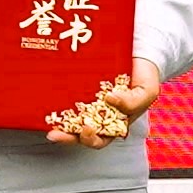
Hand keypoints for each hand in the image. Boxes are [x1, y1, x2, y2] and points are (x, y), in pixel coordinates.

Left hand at [41, 67, 160, 148]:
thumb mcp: (146, 92)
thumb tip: (111, 100)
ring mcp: (87, 101)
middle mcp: (98, 114)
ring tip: (49, 121)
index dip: (90, 139)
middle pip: (78, 132)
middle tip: (57, 134)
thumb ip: (134, 102)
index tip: (86, 129)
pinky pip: (65, 96)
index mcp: (114, 123)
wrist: (139, 54)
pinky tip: (46, 100)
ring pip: (68, 116)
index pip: (99, 138)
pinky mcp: (79, 86)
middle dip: (67, 136)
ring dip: (57, 121)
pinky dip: (55, 100)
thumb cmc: (144, 77)